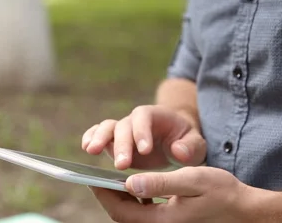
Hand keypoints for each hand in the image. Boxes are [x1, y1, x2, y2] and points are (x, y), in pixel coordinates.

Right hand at [81, 105, 206, 169]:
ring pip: (107, 127)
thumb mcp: (196, 144)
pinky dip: (91, 137)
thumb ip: (190, 147)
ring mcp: (123, 130)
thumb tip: (178, 152)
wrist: (175, 140)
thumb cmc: (186, 142)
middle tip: (122, 165)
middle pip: (124, 126)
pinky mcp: (114, 141)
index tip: (145, 151)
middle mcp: (136, 120)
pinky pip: (99, 134)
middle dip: (122, 145)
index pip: (145, 118)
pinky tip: (86, 147)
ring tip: (91, 151)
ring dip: (99, 138)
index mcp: (155, 115)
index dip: (142, 132)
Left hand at [89, 166, 255, 222]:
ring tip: (115, 178)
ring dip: (120, 197)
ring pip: (132, 214)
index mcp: (161, 220)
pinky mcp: (169, 221)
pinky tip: (137, 187)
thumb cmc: (221, 192)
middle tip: (99, 175)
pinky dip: (135, 200)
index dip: (103, 193)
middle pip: (123, 214)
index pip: (121, 210)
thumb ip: (160, 182)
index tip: (92, 177)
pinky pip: (144, 213)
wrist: (242, 210)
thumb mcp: (191, 181)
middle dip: (108, 195)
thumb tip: (129, 182)